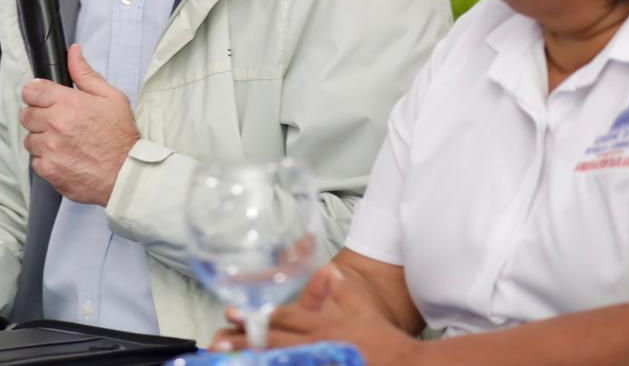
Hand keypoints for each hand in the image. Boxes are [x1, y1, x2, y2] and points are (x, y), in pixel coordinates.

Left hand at [20, 45, 138, 205]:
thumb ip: (85, 74)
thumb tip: (73, 52)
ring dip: (42, 140)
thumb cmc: (121, 136)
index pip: (31, 91)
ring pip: (29, 139)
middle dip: (38, 117)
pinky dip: (46, 160)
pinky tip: (65, 158)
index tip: (43, 99)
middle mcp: (55, 125)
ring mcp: (50, 149)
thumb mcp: (111, 97)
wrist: (127, 174)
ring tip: (64, 142)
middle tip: (58, 123)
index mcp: (68, 103)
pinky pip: (35, 161)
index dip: (36, 93)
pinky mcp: (49, 170)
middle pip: (26, 115)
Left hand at [211, 264, 419, 363]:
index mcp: (324, 326)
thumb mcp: (365, 312)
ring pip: (282, 360)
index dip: (255, 316)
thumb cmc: (388, 341)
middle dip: (244, 340)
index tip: (231, 313)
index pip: (284, 319)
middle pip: (275, 342)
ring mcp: (323, 362)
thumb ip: (344, 292)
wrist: (410, 364)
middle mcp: (319, 345)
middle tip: (217, 338)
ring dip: (255, 359)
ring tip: (226, 359)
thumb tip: (332, 272)